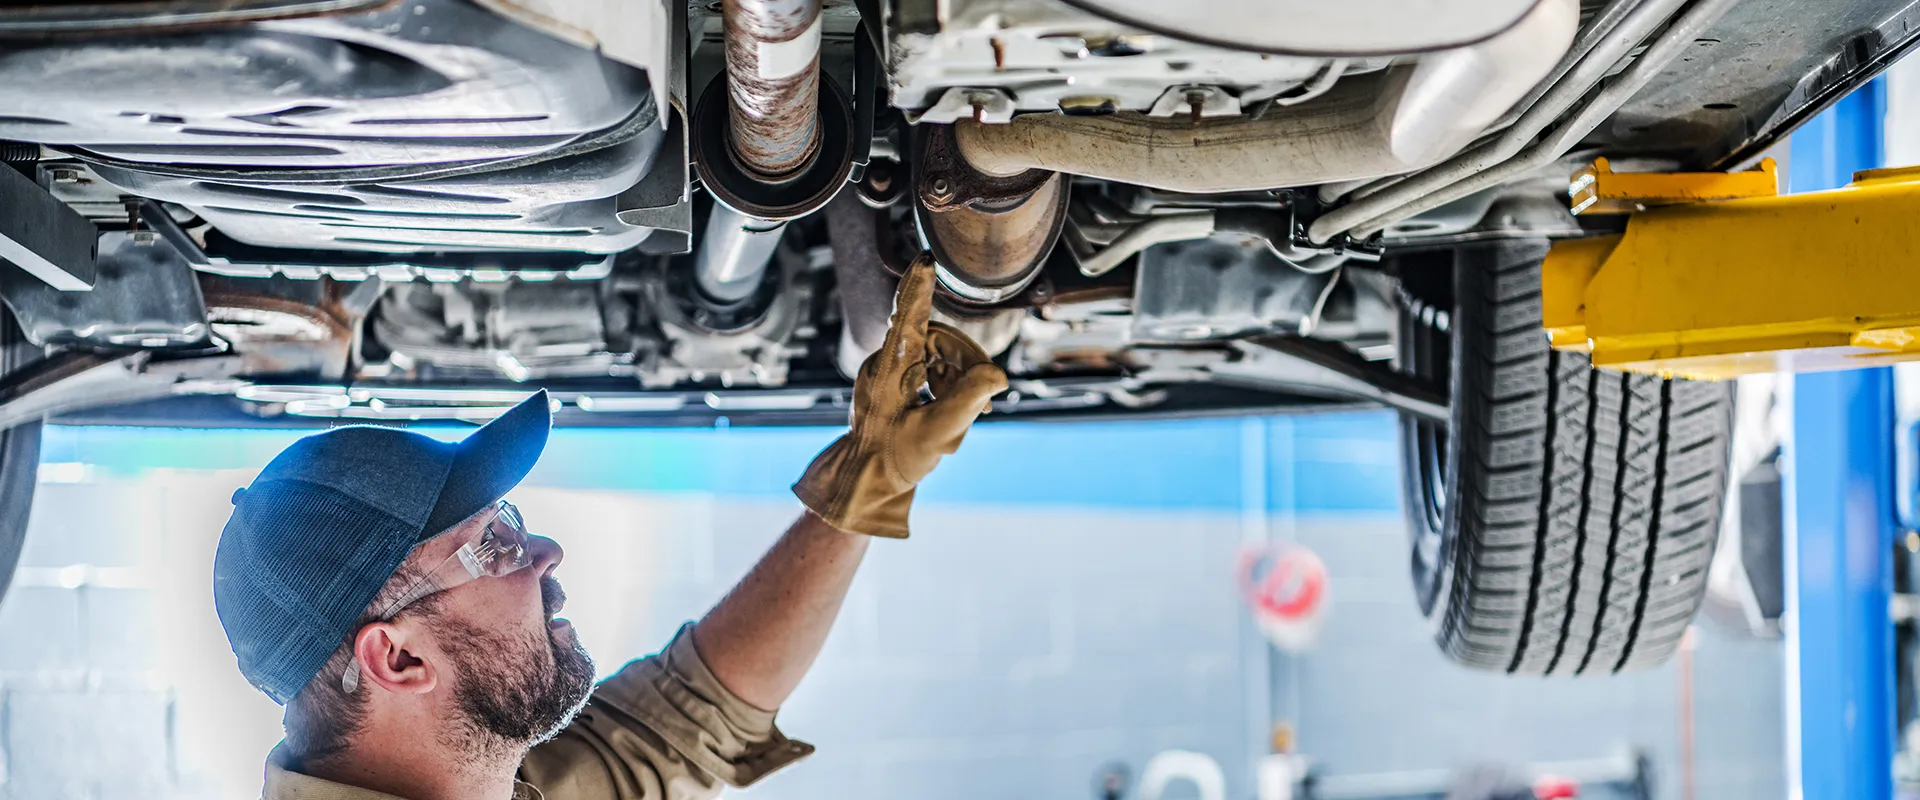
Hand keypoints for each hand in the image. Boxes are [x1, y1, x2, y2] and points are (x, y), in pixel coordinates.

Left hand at [792, 253, 1007, 537]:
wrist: (867, 480)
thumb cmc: (896, 457)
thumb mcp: (937, 433)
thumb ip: (968, 400)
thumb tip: (997, 375)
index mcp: (891, 367)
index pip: (909, 317)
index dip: (919, 287)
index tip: (925, 259)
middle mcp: (886, 360)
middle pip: (940, 339)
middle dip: (967, 364)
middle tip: (986, 399)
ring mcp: (888, 368)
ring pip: (939, 353)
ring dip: (960, 379)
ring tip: (970, 413)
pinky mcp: (893, 379)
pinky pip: (930, 367)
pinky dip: (949, 385)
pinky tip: (957, 412)